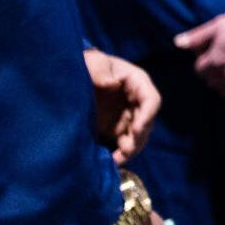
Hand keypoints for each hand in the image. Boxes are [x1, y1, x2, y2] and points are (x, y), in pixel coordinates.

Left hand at [81, 47, 160, 161]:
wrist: (72, 74)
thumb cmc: (88, 65)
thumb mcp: (94, 63)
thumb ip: (101, 72)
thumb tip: (112, 85)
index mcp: (137, 82)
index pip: (151, 100)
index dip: (147, 116)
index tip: (136, 130)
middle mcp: (136, 101)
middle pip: (146, 122)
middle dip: (138, 138)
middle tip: (126, 151)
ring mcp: (126, 116)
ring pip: (137, 136)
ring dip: (131, 149)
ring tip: (118, 160)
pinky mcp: (115, 128)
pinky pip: (123, 144)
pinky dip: (120, 154)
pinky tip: (111, 161)